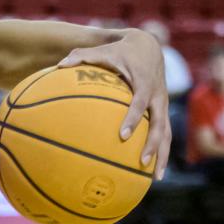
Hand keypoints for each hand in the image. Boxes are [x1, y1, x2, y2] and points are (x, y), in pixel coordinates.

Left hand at [60, 29, 169, 177]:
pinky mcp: (163, 110)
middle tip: (141, 162)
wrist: (148, 46)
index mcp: (143, 83)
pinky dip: (161, 150)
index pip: (139, 103)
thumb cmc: (120, 51)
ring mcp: (162, 104)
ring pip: (166, 133)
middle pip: (160, 124)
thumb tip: (58, 65)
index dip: (132, 119)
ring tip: (155, 177)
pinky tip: (153, 170)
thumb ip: (80, 56)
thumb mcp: (102, 50)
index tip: (122, 135)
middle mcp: (157, 96)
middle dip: (152, 144)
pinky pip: (164, 133)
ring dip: (162, 154)